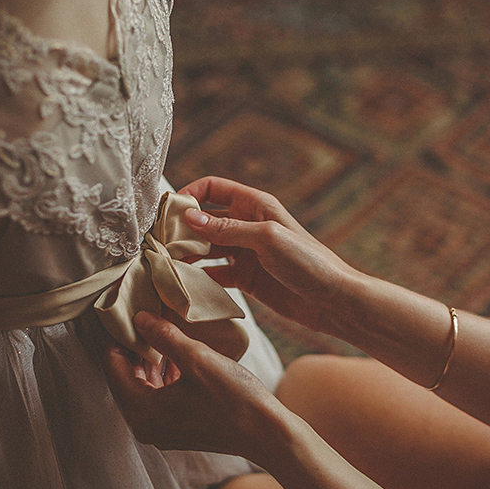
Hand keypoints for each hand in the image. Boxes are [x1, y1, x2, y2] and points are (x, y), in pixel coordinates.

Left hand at [103, 310, 282, 463]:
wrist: (266, 433)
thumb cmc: (233, 399)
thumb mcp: (197, 358)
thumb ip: (163, 336)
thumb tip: (139, 318)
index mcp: (140, 410)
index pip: (112, 365)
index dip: (119, 336)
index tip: (129, 313)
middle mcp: (144, 425)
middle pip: (125, 377)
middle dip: (134, 347)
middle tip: (145, 317)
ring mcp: (161, 430)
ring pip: (143, 387)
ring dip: (150, 360)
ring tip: (161, 331)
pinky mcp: (178, 429)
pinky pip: (159, 398)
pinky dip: (163, 376)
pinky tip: (177, 356)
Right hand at [181, 177, 361, 333]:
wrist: (332, 300)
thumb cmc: (309, 262)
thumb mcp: (267, 239)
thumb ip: (228, 229)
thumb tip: (189, 218)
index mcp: (255, 205)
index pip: (214, 188)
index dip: (189, 194)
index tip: (166, 211)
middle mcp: (247, 225)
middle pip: (204, 219)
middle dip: (181, 228)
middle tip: (157, 243)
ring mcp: (245, 253)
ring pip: (206, 248)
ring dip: (186, 254)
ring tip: (163, 265)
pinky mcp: (245, 278)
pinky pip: (214, 274)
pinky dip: (198, 277)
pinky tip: (183, 284)